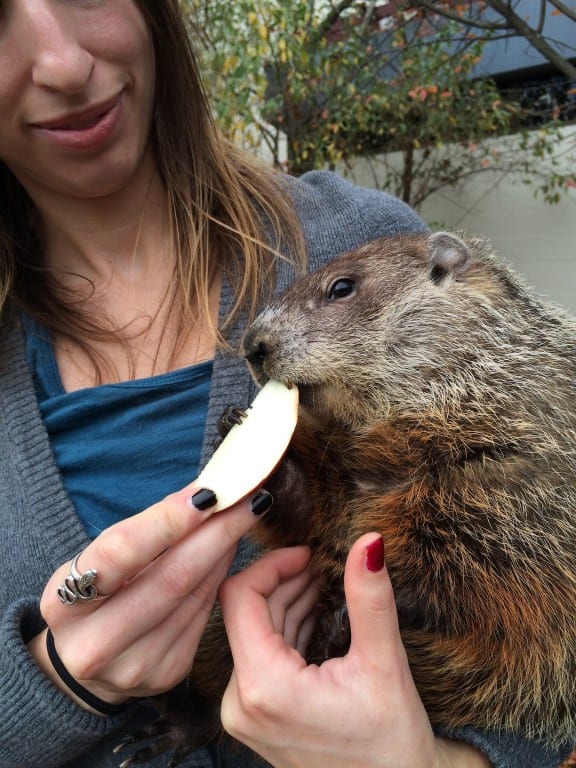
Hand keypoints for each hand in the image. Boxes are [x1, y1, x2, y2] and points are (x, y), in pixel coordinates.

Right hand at [29, 484, 270, 712]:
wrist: (82, 662)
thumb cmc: (95, 593)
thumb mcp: (98, 559)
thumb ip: (147, 529)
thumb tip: (205, 492)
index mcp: (63, 605)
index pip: (121, 552)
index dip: (168, 520)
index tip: (209, 493)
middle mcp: (95, 644)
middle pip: (171, 577)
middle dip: (217, 532)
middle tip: (248, 498)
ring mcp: (134, 666)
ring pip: (194, 595)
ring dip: (225, 551)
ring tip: (242, 517)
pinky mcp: (166, 674)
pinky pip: (203, 615)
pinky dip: (219, 578)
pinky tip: (227, 553)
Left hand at [219, 534, 490, 767]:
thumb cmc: (389, 744)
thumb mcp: (383, 665)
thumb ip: (369, 599)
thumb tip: (369, 541)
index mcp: (263, 687)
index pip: (239, 597)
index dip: (271, 564)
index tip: (307, 553)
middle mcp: (240, 701)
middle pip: (244, 613)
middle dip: (283, 582)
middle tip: (322, 566)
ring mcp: (244, 713)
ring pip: (251, 632)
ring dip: (286, 602)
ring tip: (323, 586)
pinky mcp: (254, 717)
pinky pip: (258, 656)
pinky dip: (285, 629)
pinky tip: (314, 615)